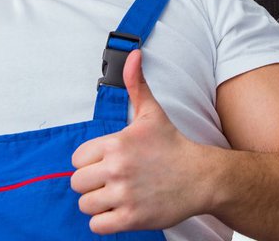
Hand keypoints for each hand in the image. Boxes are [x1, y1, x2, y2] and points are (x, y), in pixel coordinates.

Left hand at [71, 50, 212, 233]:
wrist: (201, 177)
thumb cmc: (172, 145)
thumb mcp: (152, 113)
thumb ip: (136, 84)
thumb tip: (133, 54)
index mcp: (116, 143)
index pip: (77, 159)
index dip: (89, 162)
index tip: (107, 163)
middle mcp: (117, 169)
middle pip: (77, 183)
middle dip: (91, 184)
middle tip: (111, 181)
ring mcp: (124, 195)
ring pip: (85, 205)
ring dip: (97, 203)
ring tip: (116, 196)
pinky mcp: (131, 218)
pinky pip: (97, 225)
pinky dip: (105, 221)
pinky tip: (119, 211)